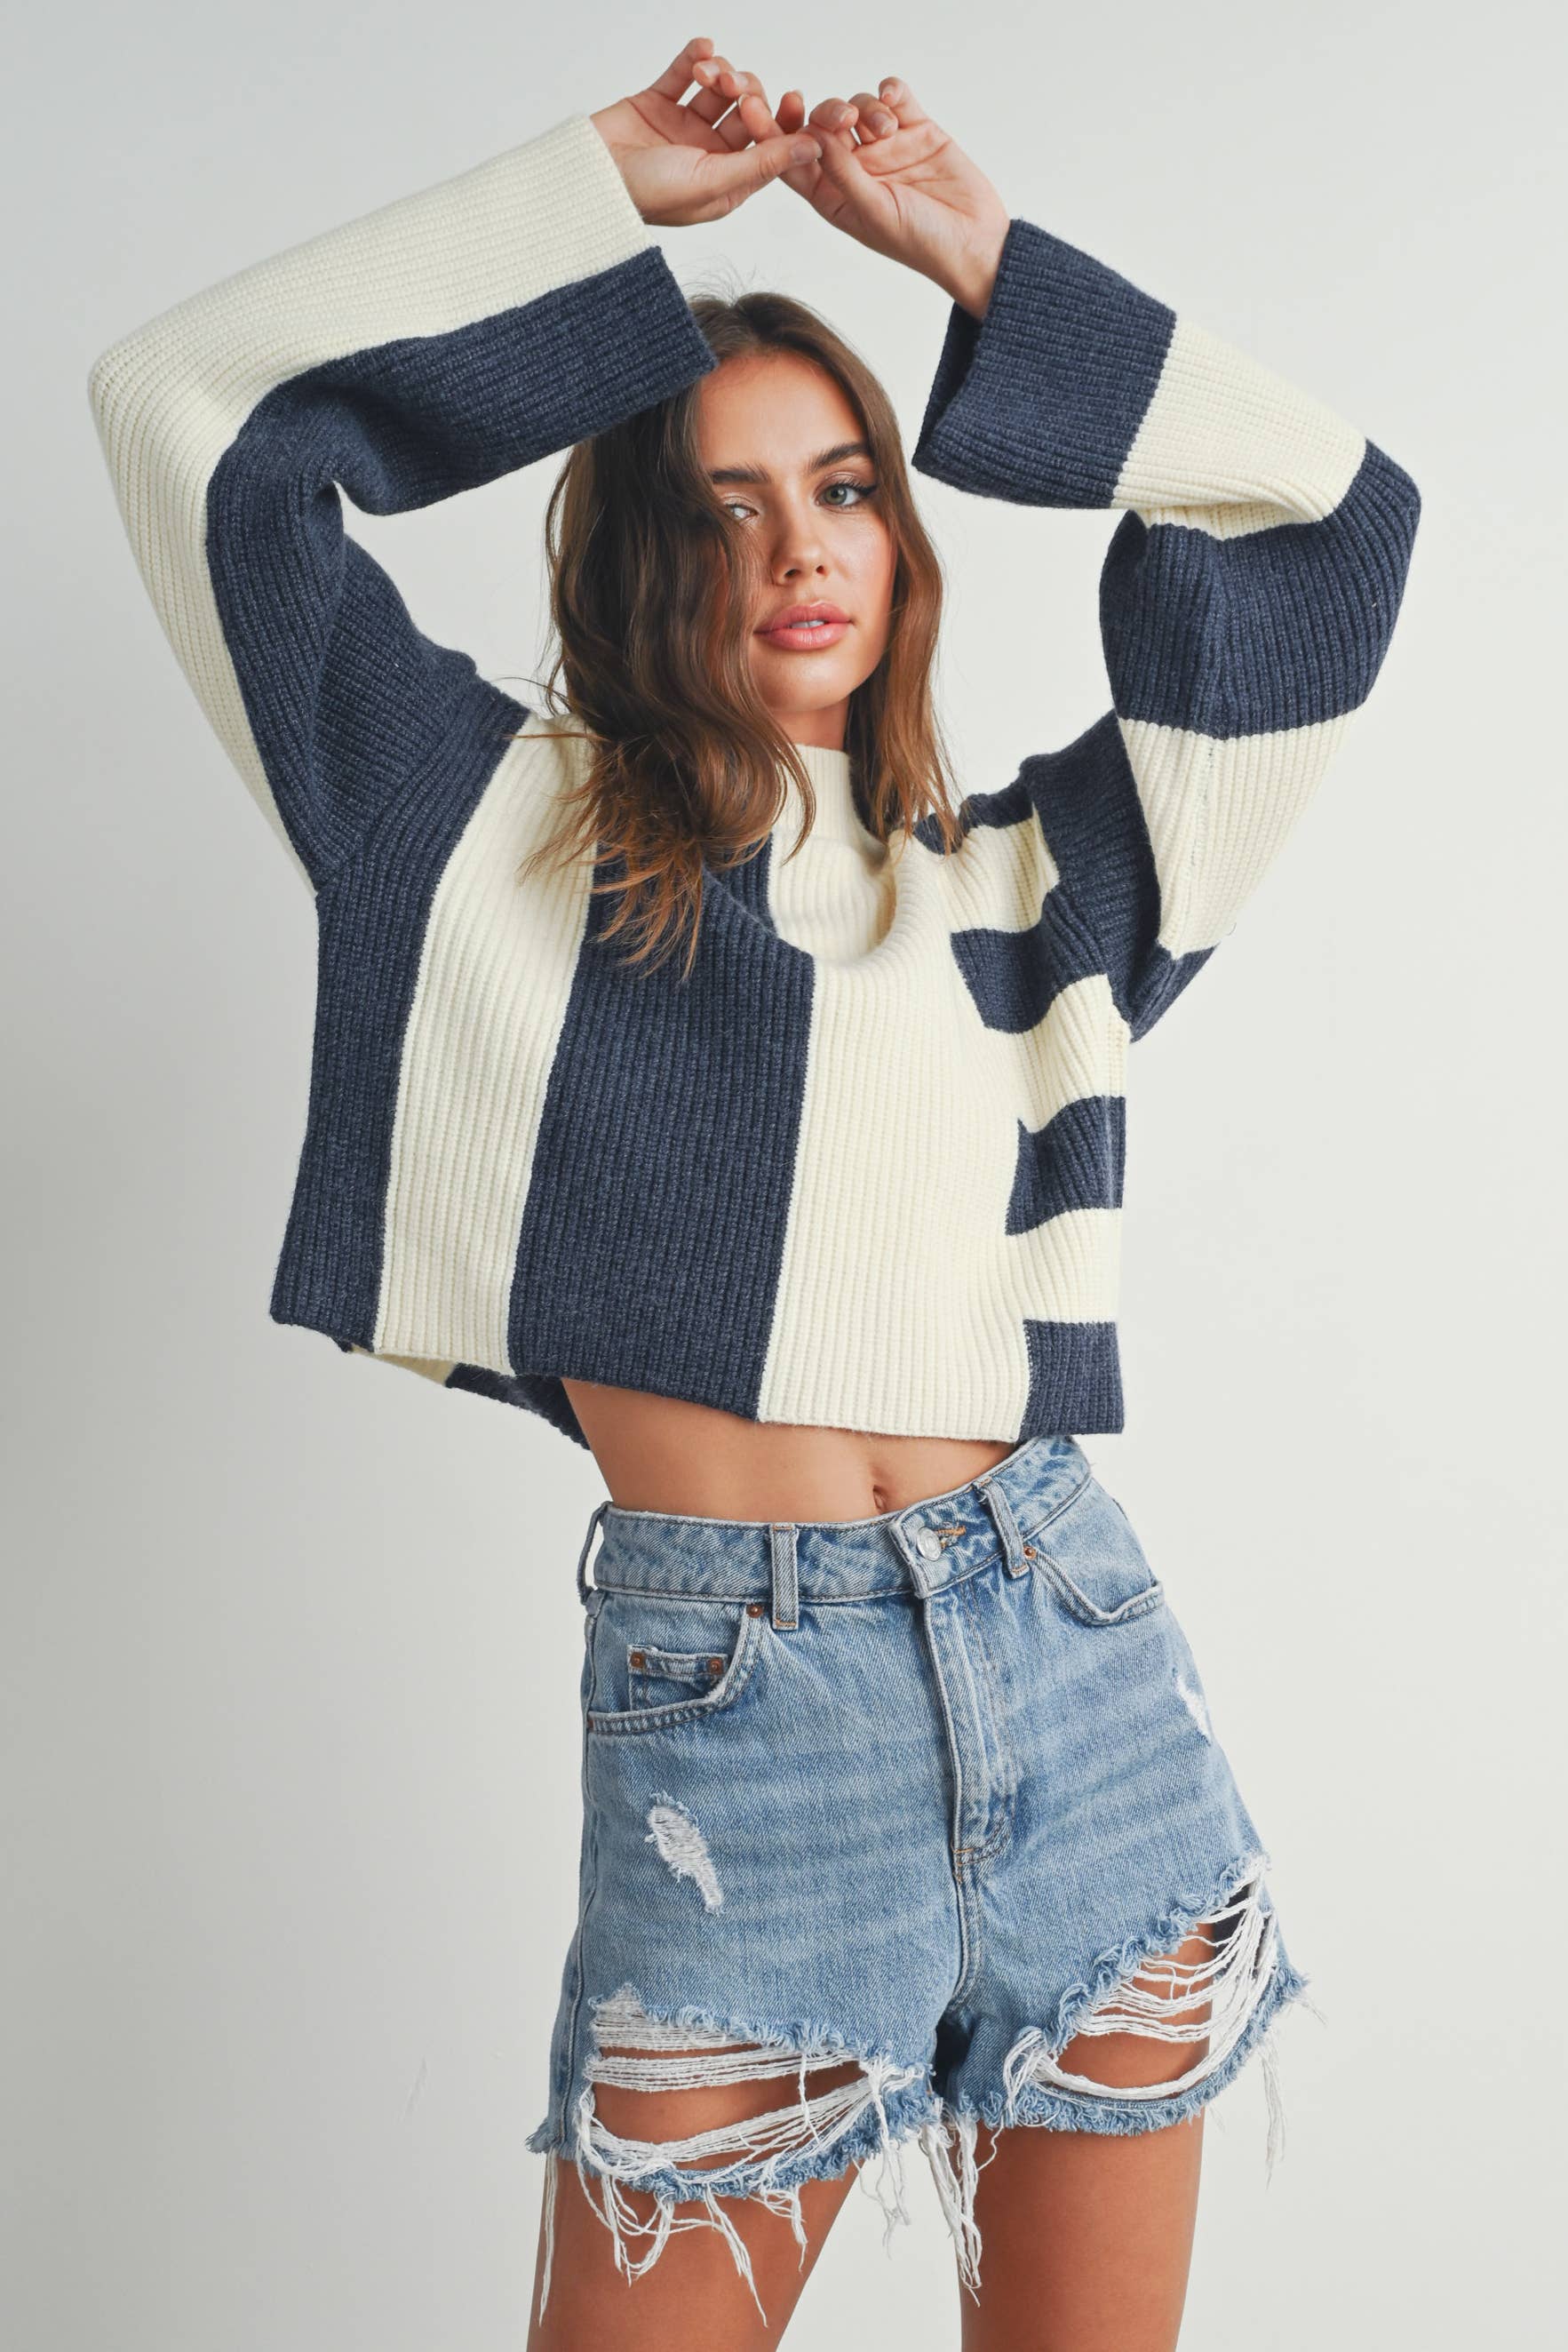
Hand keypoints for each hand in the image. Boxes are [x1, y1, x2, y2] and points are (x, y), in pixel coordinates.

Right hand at [590, 35, 821, 226]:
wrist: (588, 180)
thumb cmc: (647, 195)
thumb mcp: (712, 181)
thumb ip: (762, 163)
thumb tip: (812, 149)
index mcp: (727, 182)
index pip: (770, 147)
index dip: (785, 122)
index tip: (796, 99)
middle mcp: (709, 155)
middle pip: (747, 111)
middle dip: (746, 92)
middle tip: (733, 87)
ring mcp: (683, 128)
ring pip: (719, 88)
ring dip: (720, 72)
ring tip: (708, 73)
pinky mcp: (657, 104)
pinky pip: (684, 72)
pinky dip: (695, 57)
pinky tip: (701, 48)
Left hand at [778, 76, 1011, 317]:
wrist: (975, 242)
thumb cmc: (921, 242)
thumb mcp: (873, 211)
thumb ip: (842, 172)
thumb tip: (811, 134)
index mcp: (833, 195)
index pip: (795, 160)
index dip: (774, 133)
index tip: (759, 107)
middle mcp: (855, 169)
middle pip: (824, 125)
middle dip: (828, 113)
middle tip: (846, 120)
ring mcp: (885, 148)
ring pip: (859, 107)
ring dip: (867, 109)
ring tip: (888, 131)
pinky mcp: (916, 130)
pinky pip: (894, 97)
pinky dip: (891, 92)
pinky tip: (896, 100)